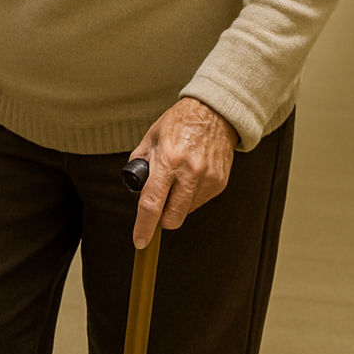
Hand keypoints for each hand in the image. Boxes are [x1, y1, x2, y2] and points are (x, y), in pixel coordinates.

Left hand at [128, 98, 238, 248]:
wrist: (214, 113)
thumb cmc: (179, 122)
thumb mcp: (151, 136)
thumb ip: (140, 161)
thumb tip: (134, 185)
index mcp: (168, 159)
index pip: (152, 203)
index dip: (144, 226)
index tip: (140, 240)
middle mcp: (190, 172)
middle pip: (172, 218)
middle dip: (161, 218)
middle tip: (158, 202)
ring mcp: (208, 179)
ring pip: (186, 212)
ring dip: (177, 205)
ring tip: (178, 178)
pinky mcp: (220, 183)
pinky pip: (200, 202)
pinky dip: (191, 196)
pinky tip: (191, 176)